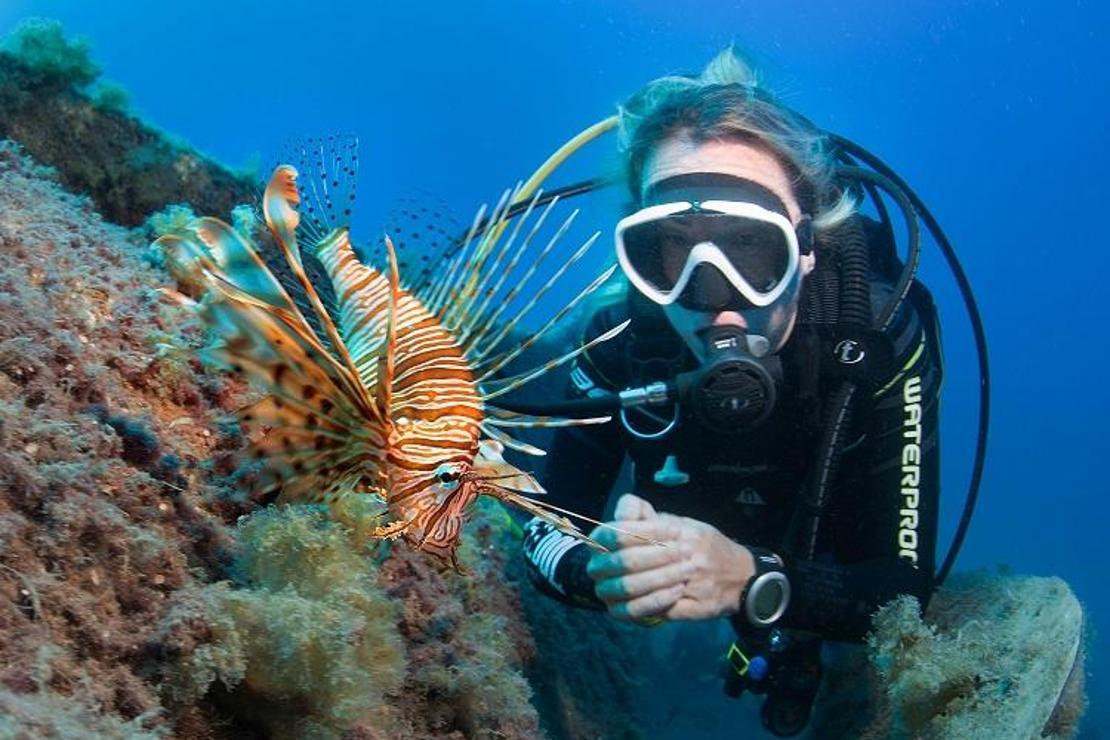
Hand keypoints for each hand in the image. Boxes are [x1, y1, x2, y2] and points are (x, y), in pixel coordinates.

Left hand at [586, 493, 754, 622]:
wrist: (744, 575)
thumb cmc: (708, 546)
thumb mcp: (684, 523)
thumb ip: (653, 519)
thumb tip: (621, 514)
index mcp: (681, 531)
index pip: (633, 531)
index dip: (610, 538)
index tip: (599, 545)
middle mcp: (687, 555)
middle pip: (631, 563)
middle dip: (609, 568)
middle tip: (596, 572)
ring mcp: (692, 584)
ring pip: (641, 590)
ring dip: (618, 592)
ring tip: (607, 591)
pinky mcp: (696, 609)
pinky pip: (659, 612)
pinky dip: (638, 610)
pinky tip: (625, 608)